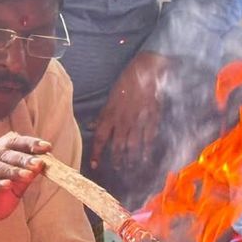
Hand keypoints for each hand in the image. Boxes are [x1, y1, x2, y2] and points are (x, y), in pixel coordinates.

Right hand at [0, 133, 49, 241]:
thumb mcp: (13, 189)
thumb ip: (25, 176)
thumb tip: (43, 164)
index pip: (10, 142)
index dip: (28, 144)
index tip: (47, 147)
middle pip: (0, 153)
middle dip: (22, 157)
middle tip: (38, 163)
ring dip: (10, 170)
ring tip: (27, 175)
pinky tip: (7, 185)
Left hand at [89, 52, 171, 173]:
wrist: (145, 72)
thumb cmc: (126, 84)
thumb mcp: (110, 98)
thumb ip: (102, 115)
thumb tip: (90, 127)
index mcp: (110, 115)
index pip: (100, 138)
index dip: (96, 152)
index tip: (94, 164)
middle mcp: (123, 121)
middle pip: (117, 145)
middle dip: (116, 159)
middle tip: (117, 168)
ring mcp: (138, 121)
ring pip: (133, 145)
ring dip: (131, 158)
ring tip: (131, 166)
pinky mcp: (152, 119)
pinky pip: (148, 138)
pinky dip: (147, 149)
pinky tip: (146, 157)